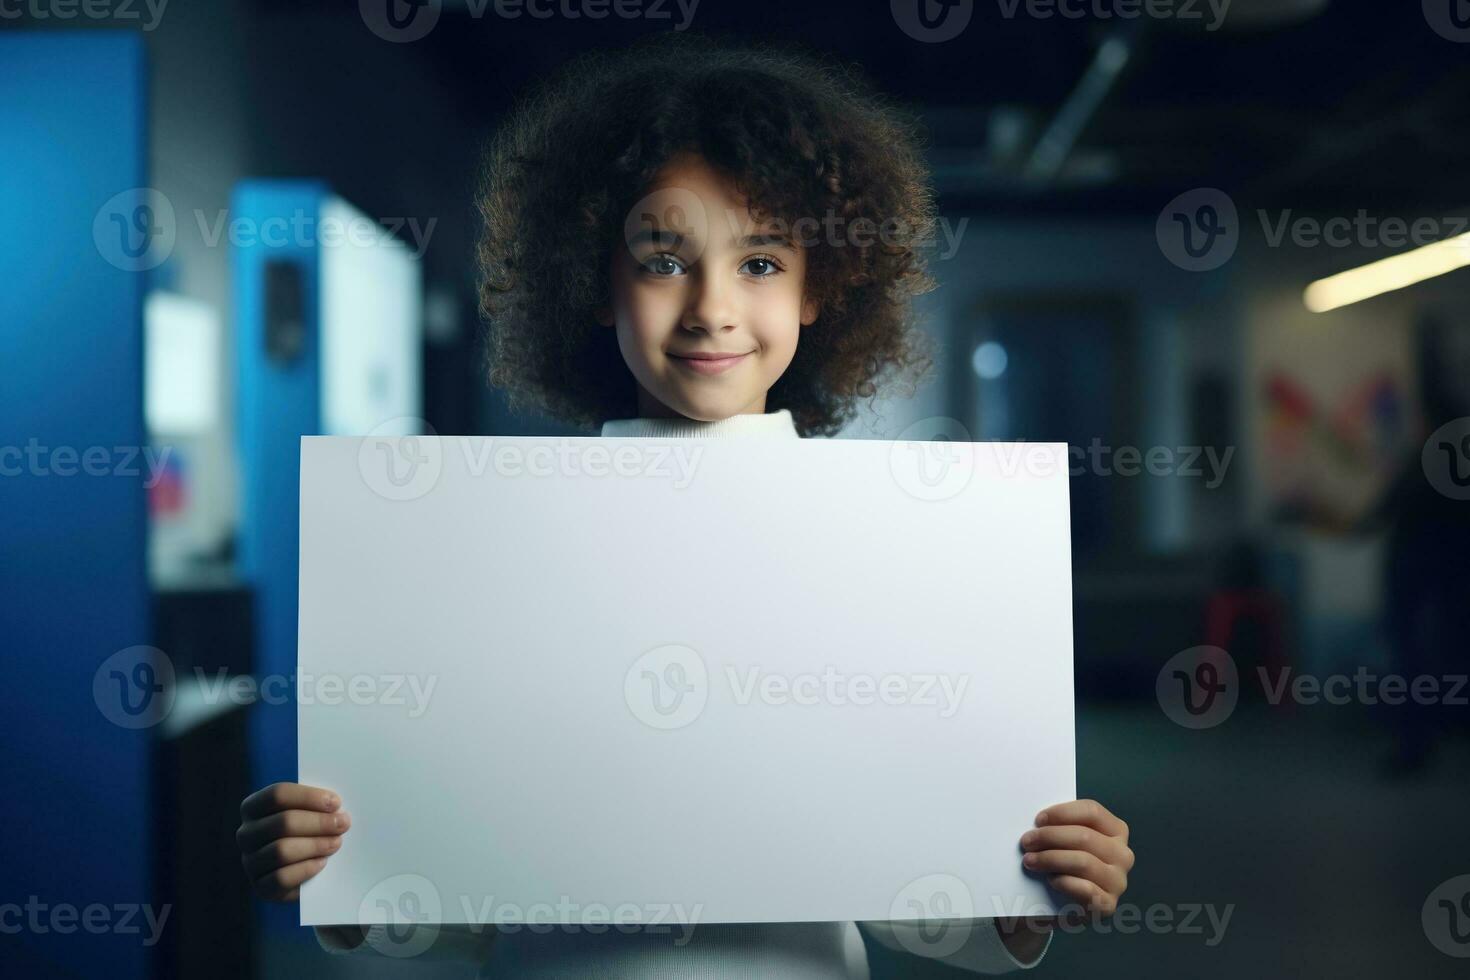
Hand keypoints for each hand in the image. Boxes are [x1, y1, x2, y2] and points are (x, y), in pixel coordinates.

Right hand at [237, 782, 350, 901]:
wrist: (301, 871)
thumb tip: (336, 807)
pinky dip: (306, 869)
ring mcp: (250, 862)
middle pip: (282, 822)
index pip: (277, 795)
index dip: (309, 797)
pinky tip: (322, 862)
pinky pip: (281, 878)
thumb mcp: (308, 812)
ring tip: (336, 843)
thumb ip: (316, 805)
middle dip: (318, 822)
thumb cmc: (306, 831)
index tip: (336, 803)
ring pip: (282, 850)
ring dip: (315, 845)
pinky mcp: (260, 887)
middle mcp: (246, 834)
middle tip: (343, 824)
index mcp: (253, 807)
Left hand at [1020, 798, 1132, 919]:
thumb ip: (1062, 827)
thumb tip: (1040, 822)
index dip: (1063, 813)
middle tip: (1027, 842)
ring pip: (1083, 861)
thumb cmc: (1066, 865)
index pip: (1092, 811)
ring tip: (1030, 860)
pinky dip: (1064, 882)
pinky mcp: (1108, 904)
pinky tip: (1051, 880)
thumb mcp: (1068, 841)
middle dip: (1050, 837)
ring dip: (1050, 859)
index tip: (1039, 820)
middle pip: (1084, 836)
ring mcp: (1118, 880)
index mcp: (1116, 831)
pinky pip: (1085, 889)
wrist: (1065, 906)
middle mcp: (1122, 854)